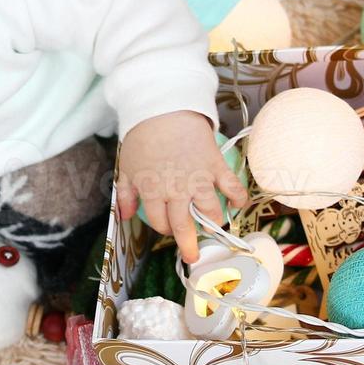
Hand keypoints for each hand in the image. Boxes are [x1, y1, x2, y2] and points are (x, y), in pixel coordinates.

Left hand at [114, 110, 248, 262]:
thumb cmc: (143, 136)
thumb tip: (125, 216)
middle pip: (184, 225)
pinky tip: (238, 204)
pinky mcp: (215, 165)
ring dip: (213, 222)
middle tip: (193, 257)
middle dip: (189, 245)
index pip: (159, 222)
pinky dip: (238, 197)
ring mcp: (199, 178)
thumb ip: (126, 194)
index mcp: (152, 190)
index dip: (163, 228)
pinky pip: (232, 186)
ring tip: (214, 226)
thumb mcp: (127, 166)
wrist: (164, 107)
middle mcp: (176, 190)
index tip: (166, 227)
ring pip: (210, 211)